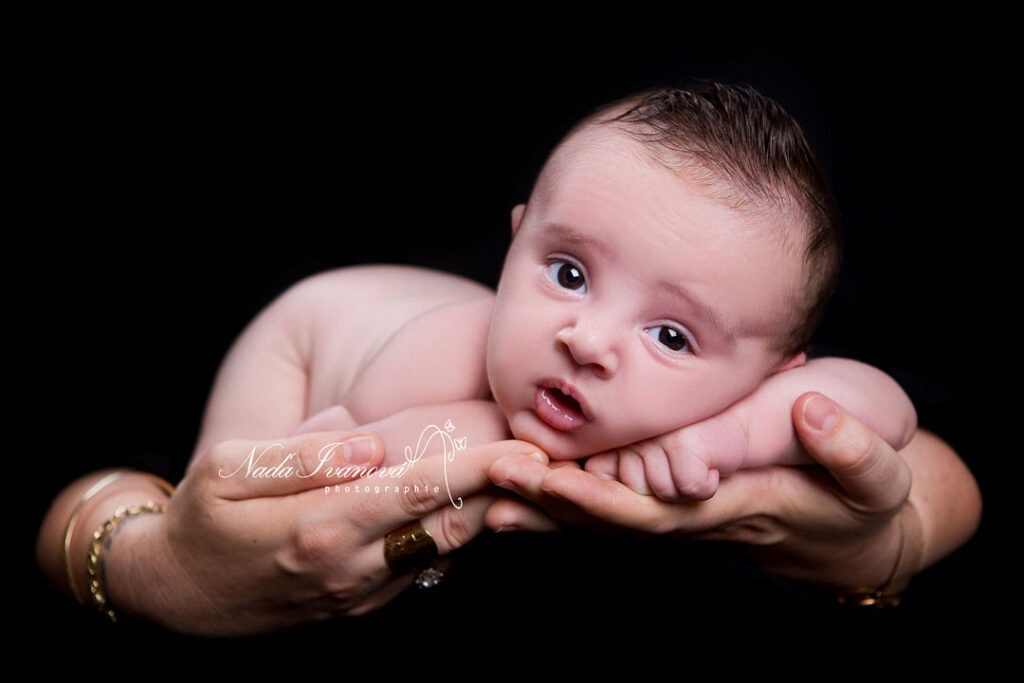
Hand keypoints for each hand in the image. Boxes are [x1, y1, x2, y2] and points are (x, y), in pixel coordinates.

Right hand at [107, 431, 544, 634]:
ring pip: (446, 548)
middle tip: (556, 459)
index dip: (481, 468)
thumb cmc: (199, 521)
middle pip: (452, 523)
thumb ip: (301, 457)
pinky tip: (477, 504)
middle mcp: (352, 566)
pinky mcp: (361, 603)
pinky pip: (424, 566)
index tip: (530, 450)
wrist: (177, 597)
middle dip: (506, 492)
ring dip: (489, 513)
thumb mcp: (227, 472)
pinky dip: (456, 535)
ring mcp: (360, 592)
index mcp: (322, 526)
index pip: (421, 490)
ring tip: (532, 478)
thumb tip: (369, 446)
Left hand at [489, 392, 920, 591]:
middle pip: (608, 517)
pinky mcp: (673, 501)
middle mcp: (692, 517)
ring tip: (481, 484)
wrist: (856, 536)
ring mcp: (677, 512)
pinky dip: (561, 497)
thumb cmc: (864, 501)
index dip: (599, 499)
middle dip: (547, 500)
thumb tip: (812, 414)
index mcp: (731, 507)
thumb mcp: (878, 479)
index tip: (550, 482)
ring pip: (599, 515)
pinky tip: (517, 486)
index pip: (654, 509)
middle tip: (488, 477)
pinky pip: (609, 502)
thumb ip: (851, 449)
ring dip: (540, 503)